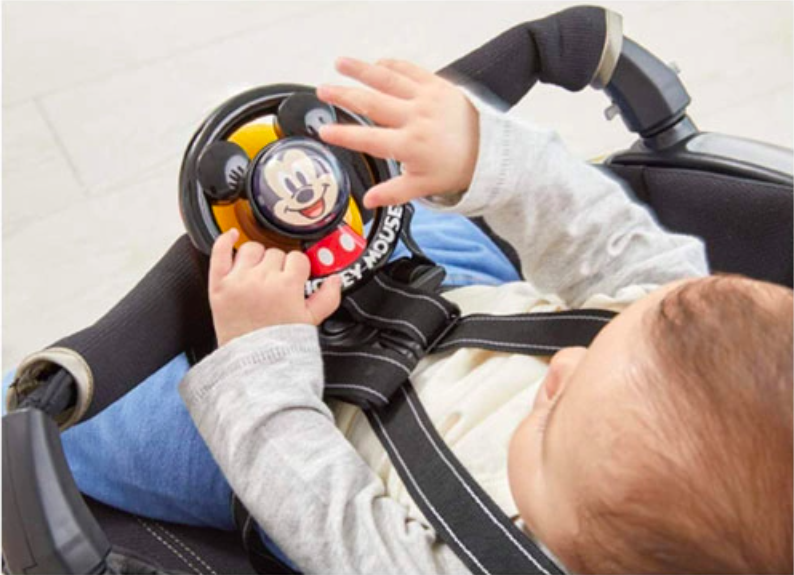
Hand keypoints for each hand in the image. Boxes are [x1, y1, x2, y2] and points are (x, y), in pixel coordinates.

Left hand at [208, 229, 341, 345]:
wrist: (254, 362)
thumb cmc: (280, 344)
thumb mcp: (311, 321)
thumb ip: (328, 297)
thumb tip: (335, 280)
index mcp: (287, 286)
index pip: (297, 259)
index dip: (298, 269)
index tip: (295, 278)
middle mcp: (262, 279)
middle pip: (275, 253)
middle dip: (279, 266)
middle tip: (277, 282)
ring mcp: (239, 280)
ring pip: (252, 248)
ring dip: (257, 257)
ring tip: (259, 274)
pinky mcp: (219, 285)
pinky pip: (220, 252)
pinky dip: (225, 240)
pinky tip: (232, 237)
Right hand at [317, 57, 478, 208]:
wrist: (489, 148)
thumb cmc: (455, 167)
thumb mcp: (423, 186)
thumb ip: (393, 193)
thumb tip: (368, 201)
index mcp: (410, 146)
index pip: (369, 139)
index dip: (344, 136)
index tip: (324, 132)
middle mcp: (416, 118)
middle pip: (372, 104)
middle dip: (344, 95)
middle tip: (323, 91)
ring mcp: (426, 98)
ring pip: (387, 80)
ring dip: (361, 70)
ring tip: (340, 63)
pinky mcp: (437, 84)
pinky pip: (409, 70)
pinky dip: (390, 65)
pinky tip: (374, 64)